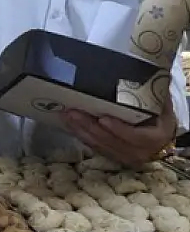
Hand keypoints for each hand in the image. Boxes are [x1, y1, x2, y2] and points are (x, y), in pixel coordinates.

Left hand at [63, 94, 177, 166]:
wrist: (161, 142)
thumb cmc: (161, 122)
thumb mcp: (164, 110)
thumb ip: (158, 97)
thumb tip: (155, 75)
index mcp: (153, 139)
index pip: (134, 136)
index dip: (118, 129)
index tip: (103, 118)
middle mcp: (138, 152)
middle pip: (110, 141)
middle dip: (90, 126)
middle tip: (73, 112)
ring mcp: (123, 156)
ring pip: (99, 145)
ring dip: (80, 130)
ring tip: (66, 115)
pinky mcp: (111, 156)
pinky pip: (94, 147)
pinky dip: (80, 135)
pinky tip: (69, 125)